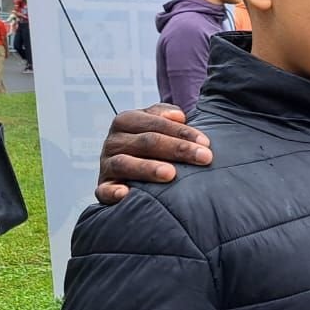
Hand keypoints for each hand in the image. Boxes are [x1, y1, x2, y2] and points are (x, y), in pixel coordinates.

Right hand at [95, 105, 212, 203]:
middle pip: (146, 141)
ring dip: (148, 168)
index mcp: (127, 121)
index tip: (206, 143)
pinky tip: (126, 194)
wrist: (127, 172)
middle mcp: (114, 141)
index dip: (182, 132)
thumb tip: (179, 116)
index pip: (156, 123)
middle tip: (204, 158)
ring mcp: (107, 164)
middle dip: (178, 149)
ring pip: (126, 163)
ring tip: (170, 174)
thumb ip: (165, 115)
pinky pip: (104, 190)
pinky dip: (113, 192)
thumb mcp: (158, 126)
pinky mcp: (103, 187)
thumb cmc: (152, 146)